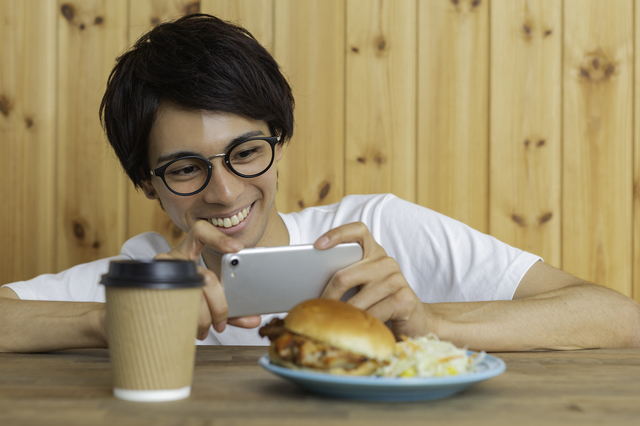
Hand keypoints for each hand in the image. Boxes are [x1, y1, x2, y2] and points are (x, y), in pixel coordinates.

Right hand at [155, 220, 260, 339]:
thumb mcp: (209, 294)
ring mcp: (160, 272)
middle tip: (222, 322)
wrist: (149, 301)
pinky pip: (175, 308)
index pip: (200, 232)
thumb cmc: (188, 294)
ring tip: (208, 329)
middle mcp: (174, 258)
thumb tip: (254, 320)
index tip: (237, 248)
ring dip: (203, 319)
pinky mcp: (150, 290)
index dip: (218, 238)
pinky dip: (189, 323)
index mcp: (189, 249)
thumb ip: (232, 304)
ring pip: (191, 295)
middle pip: (206, 278)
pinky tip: (194, 330)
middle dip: (219, 306)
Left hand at [315, 222, 434, 338]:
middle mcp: (386, 262)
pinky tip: (356, 331)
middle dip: (327, 297)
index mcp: (374, 252)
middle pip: (344, 276)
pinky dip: (361, 326)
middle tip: (317, 311)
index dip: (337, 234)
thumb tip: (312, 287)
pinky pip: (372, 314)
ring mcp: (396, 279)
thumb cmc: (381, 303)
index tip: (317, 246)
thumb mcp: (364, 286)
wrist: (416, 320)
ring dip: (342, 317)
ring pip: (356, 301)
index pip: (357, 231)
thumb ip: (347, 280)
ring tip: (332, 326)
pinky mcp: (404, 298)